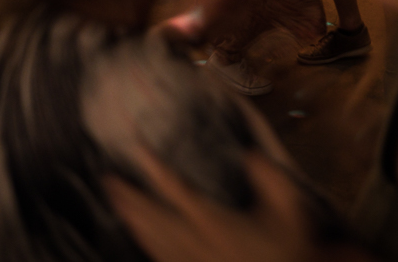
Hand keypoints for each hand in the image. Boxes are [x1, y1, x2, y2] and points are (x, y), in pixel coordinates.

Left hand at [105, 148, 320, 261]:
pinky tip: (139, 236)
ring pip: (152, 239)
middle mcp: (194, 242)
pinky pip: (161, 258)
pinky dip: (146, 243)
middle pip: (152, 216)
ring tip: (115, 202)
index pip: (175, 188)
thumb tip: (252, 155)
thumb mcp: (289, 213)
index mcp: (212, 221)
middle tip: (108, 180)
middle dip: (128, 197)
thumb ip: (271, 180)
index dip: (152, 165)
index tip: (134, 145)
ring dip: (132, 219)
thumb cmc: (289, 251)